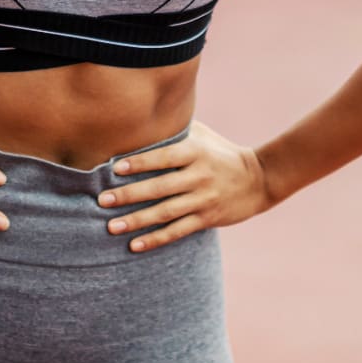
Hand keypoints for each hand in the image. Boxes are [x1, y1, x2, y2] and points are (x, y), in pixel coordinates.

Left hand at [95, 120, 273, 253]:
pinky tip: (135, 244)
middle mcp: (199, 176)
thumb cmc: (221, 152)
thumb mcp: (203, 135)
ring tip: (112, 227)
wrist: (259, 179)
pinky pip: (178, 231)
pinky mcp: (207, 218)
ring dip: (137, 220)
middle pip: (159, 187)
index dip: (139, 162)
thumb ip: (176, 130)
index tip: (114, 168)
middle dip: (129, 195)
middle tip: (102, 200)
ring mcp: (204, 199)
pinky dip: (156, 239)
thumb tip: (141, 117)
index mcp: (195, 152)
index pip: (164, 158)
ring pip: (165, 212)